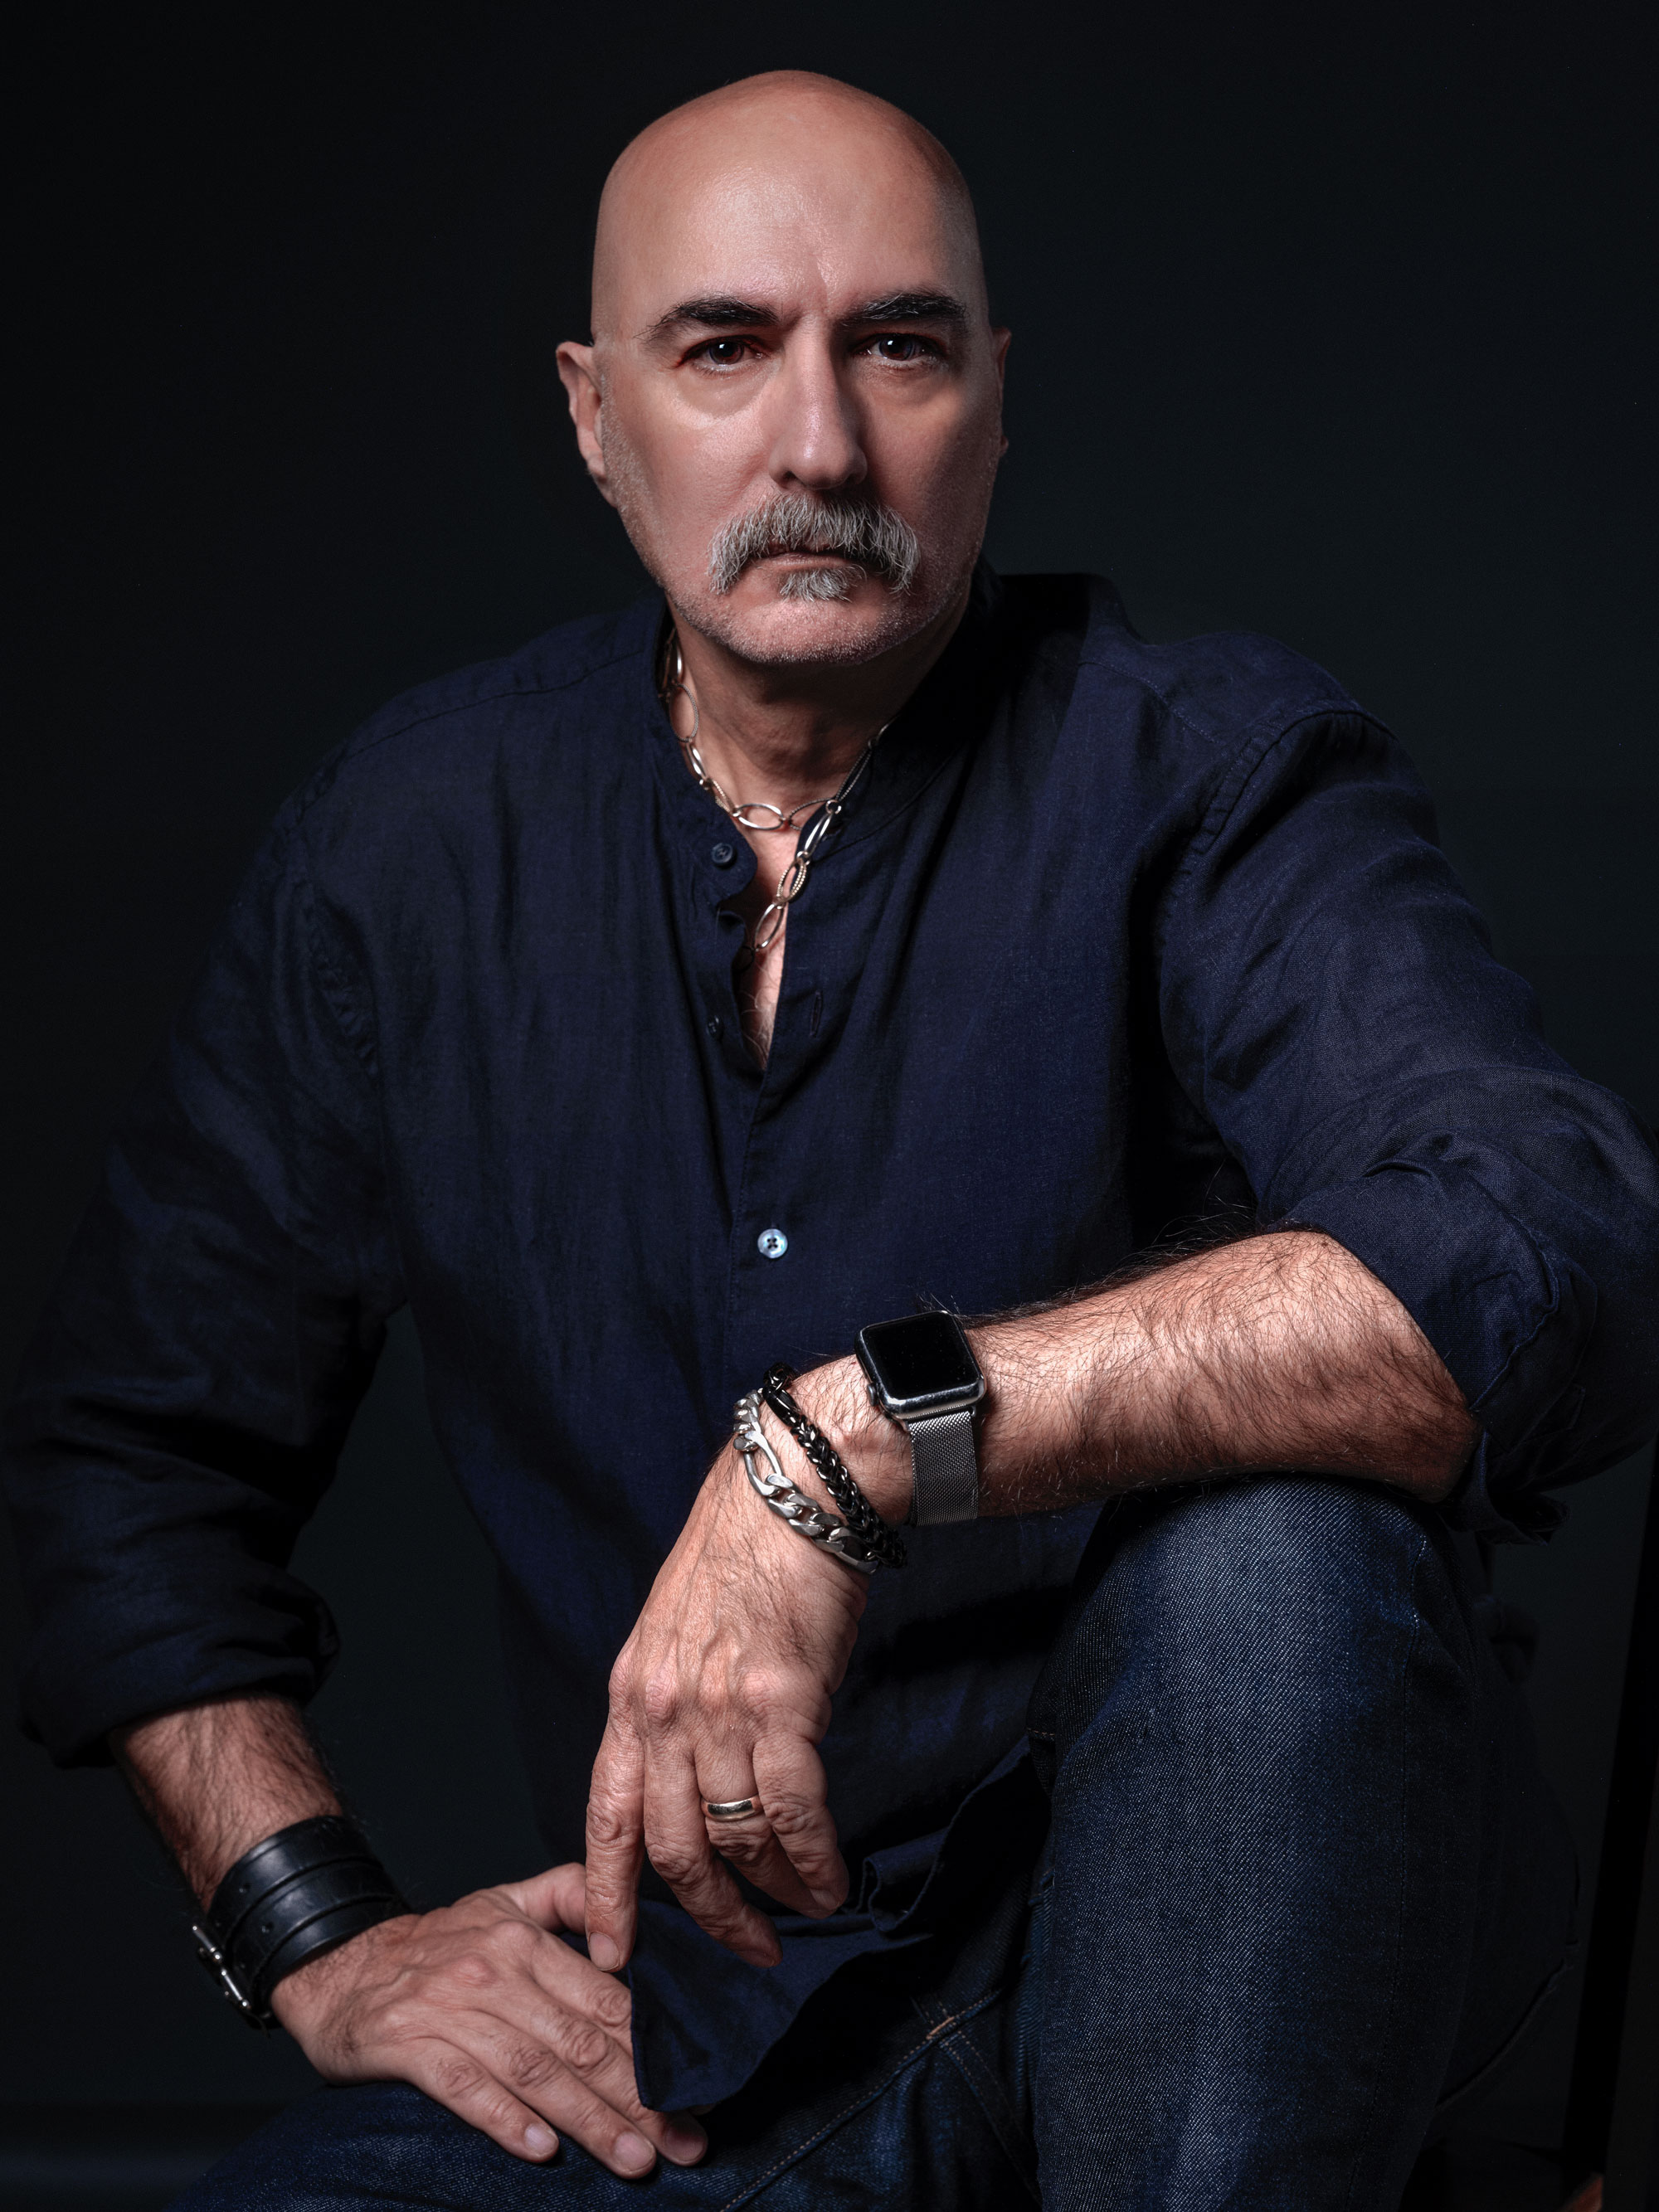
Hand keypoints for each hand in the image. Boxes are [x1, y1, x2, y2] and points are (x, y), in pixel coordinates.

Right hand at [272, 1863, 706, 2175]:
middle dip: (639, 2097)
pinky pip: (466, 2087)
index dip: (654, 2048)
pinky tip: (542, 2150)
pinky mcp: (410, 2045)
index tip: (697, 2092)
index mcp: (525, 1941)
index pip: (605, 2001)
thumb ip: (569, 1897)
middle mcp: (495, 1973)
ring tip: (634, 2158)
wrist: (339, 1965)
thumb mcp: (504, 1902)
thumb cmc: (436, 1943)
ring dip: (588, 2118)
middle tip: (684, 2143)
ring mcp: (451, 2010)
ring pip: (534, 2069)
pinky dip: (506, 2119)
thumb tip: (631, 1912)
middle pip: (580, 2042)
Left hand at [584, 1424, 871, 1970]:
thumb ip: (676, 1709)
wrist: (793, 1494)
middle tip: (748, 1948)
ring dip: (775, 1891)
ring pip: (736, 1838)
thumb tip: (702, 1782)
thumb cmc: (745, 1558)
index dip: (607, 1892)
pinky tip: (832, 1880)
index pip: (606, 1815)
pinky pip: (791, 1812)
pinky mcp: (782, 1704)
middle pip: (673, 1848)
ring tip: (806, 1910)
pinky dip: (813, 1859)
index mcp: (631, 1698)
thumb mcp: (678, 1635)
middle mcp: (664, 1713)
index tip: (613, 1951)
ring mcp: (718, 1711)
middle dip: (710, 1915)